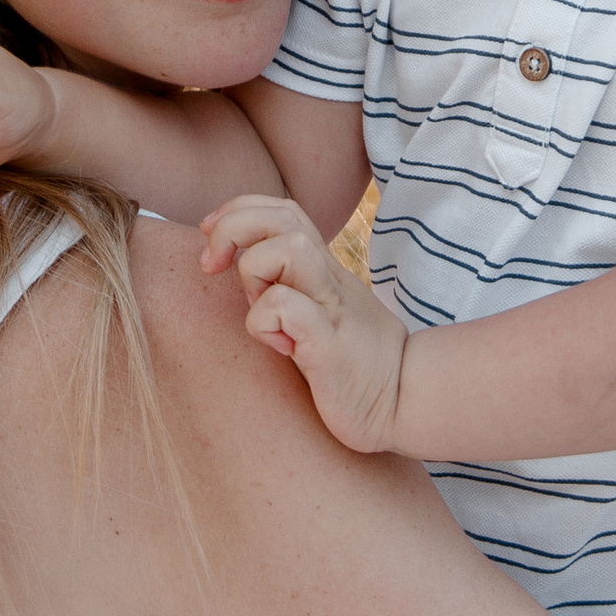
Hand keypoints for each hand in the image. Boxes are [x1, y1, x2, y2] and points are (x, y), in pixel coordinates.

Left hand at [201, 195, 411, 454]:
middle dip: (233, 227)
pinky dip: (265, 321)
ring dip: (255, 270)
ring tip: (256, 306)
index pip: (283, 211)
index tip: (210, 237)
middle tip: (211, 266)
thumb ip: (297, 291)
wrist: (406, 404)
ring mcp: (332, 309)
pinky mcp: (329, 346)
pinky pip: (288, 308)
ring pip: (290, 249)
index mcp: (324, 272)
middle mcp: (329, 280)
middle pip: (283, 216)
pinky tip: (278, 347)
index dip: (239, 210)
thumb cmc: (357, 366)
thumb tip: (255, 279)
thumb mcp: (323, 315)